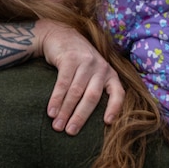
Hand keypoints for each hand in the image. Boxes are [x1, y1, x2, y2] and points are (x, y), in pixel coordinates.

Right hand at [34, 19, 124, 134]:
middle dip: (80, 117)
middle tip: (70, 132)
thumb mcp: (92, 72)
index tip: (108, 123)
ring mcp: (86, 61)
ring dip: (65, 111)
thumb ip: (96, 89)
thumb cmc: (78, 62)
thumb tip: (97, 121)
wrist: (59, 35)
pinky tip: (51, 111)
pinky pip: (63, 83)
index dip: (114, 108)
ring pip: (76, 92)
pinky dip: (56, 99)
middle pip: (92, 97)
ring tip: (57, 126)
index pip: (118, 93)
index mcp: (110, 74)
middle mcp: (101, 67)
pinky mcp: (70, 58)